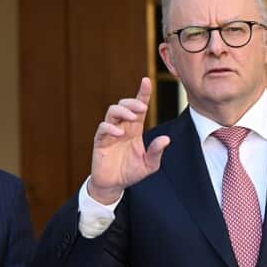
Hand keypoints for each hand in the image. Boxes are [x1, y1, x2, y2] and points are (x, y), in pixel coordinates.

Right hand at [88, 77, 170, 203]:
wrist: (114, 185)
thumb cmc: (132, 172)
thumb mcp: (150, 165)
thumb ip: (156, 152)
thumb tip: (166, 139)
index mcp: (135, 130)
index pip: (139, 107)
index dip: (142, 93)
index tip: (147, 81)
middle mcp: (122, 127)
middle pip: (124, 105)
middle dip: (132, 102)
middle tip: (141, 108)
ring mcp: (110, 133)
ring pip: (112, 112)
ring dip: (122, 111)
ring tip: (131, 117)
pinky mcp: (100, 142)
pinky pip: (102, 128)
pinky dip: (110, 127)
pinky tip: (119, 133)